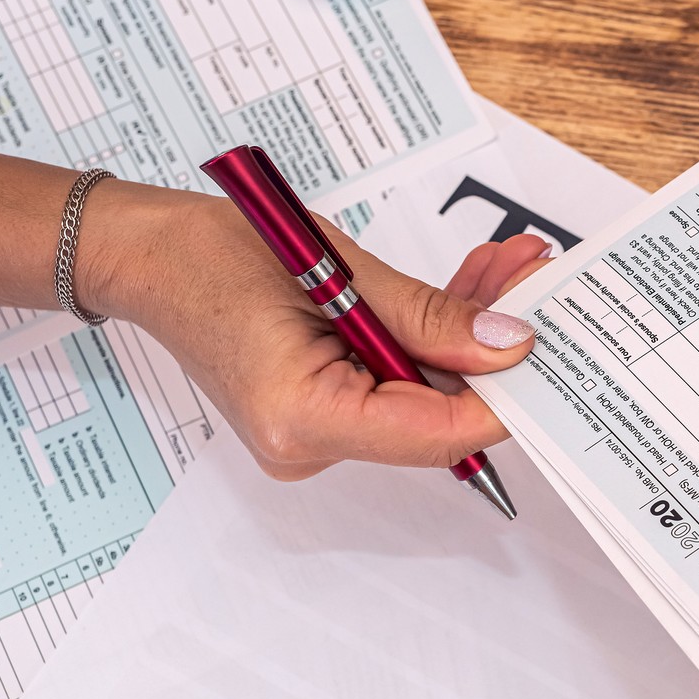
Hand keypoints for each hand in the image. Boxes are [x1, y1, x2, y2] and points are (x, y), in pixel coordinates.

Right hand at [80, 183, 550, 480]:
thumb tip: (509, 345)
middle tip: (537, 280)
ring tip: (509, 267)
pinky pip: (397, 377)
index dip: (505, 395)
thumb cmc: (214, 255)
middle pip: (438, 410)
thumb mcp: (339, 272)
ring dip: (467, 328)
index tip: (552, 349)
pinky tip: (469, 285)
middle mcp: (311, 443)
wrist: (146, 255)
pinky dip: (430, 334)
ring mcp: (317, 430)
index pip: (437, 431)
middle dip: (494, 344)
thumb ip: (430, 316)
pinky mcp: (323, 406)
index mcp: (305, 420)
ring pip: (424, 388)